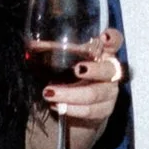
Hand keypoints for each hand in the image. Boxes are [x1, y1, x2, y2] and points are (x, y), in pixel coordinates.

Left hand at [29, 33, 123, 148]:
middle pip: (109, 70)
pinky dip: (71, 109)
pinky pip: (90, 111)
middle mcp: (110, 72)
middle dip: (94, 70)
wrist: (78, 108)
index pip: (115, 42)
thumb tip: (33, 45)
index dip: (113, 38)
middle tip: (77, 69)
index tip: (104, 37)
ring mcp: (109, 92)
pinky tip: (56, 106)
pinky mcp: (104, 110)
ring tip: (49, 93)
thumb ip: (54, 53)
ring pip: (95, 93)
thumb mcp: (64, 63)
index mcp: (102, 54)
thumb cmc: (70, 77)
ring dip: (72, 94)